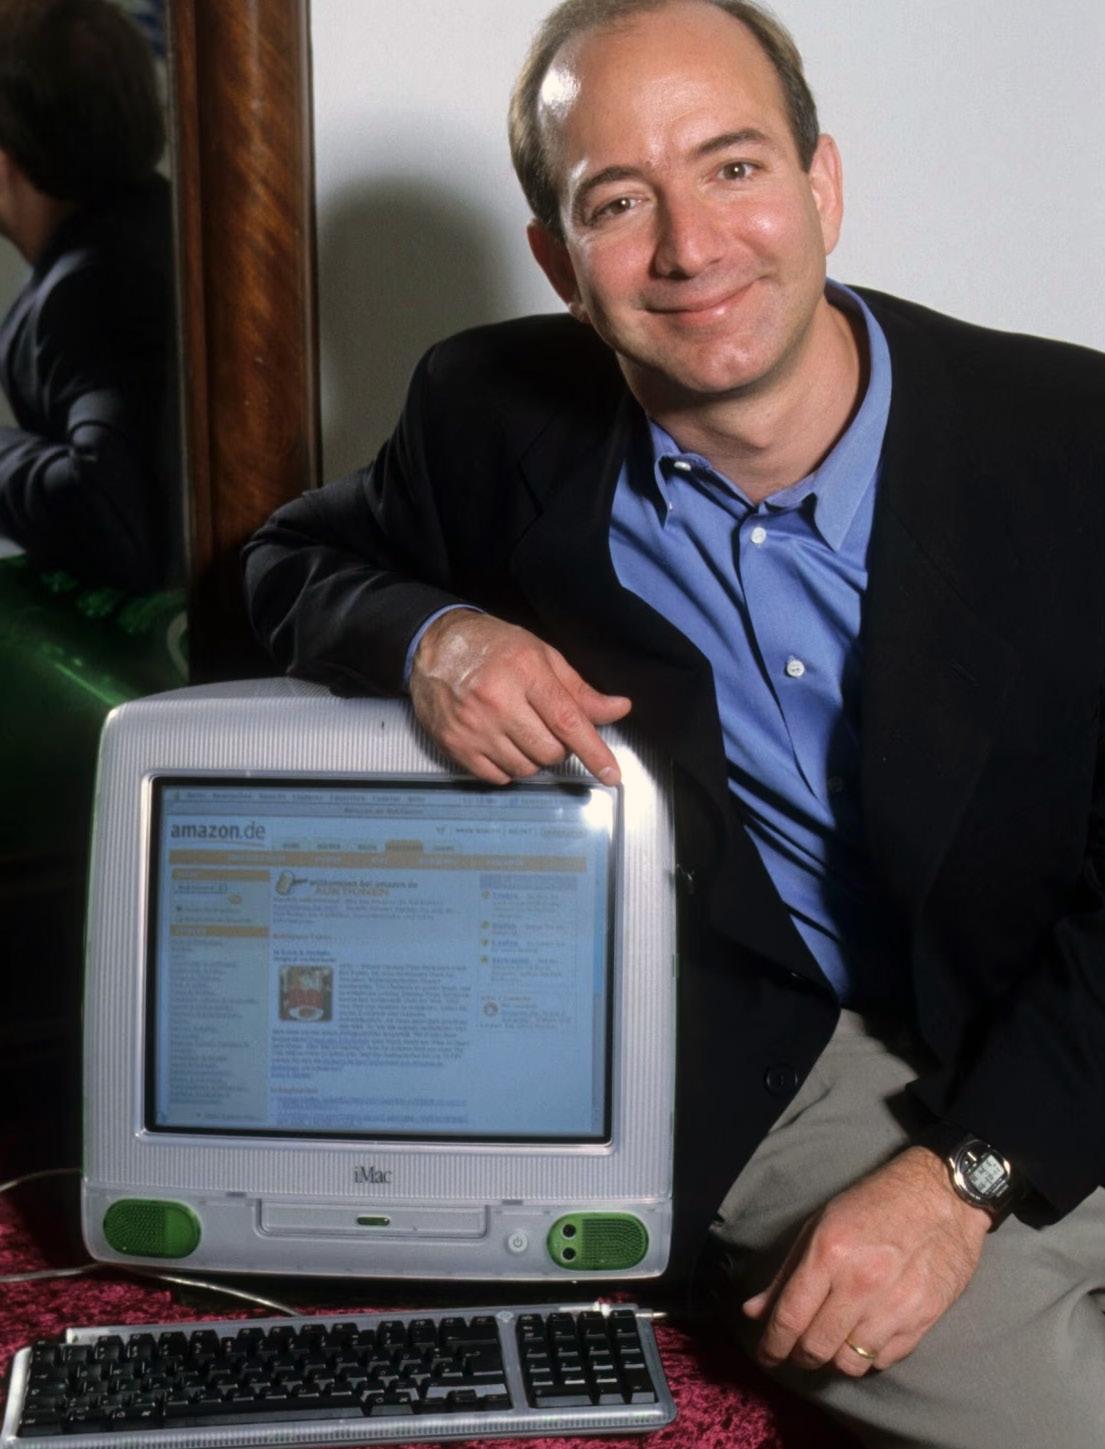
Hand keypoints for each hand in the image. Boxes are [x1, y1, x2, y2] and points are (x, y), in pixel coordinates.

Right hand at [409, 610, 631, 784]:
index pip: (568, 721)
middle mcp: (497, 700)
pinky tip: (502, 744)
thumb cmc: (492, 646)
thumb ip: (579, 689)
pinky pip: (497, 777)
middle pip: (550, 751)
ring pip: (526, 768)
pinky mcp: (454, 744)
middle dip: (559, 746)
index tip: (611, 774)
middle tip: (545, 726)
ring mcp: (473, 725)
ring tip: (521, 731)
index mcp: (524, 671)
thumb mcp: (541, 655)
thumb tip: (619, 709)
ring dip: (533, 758)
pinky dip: (508, 768)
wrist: (433, 645)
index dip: (594, 751)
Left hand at [742, 1147, 990, 1375]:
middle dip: (798, 1356)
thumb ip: (787, 1272)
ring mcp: (894, 1306)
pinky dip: (867, 1356)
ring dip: (833, 1359)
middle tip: (795, 1351)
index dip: (771, 1344)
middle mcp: (860, 1284)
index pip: (789, 1317)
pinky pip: (883, 1361)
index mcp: (829, 1253)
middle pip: (816, 1347)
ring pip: (849, 1363)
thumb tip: (752, 1311)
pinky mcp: (922, 1321)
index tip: (765, 1355)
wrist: (943, 1196)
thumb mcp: (821, 1224)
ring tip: (831, 1342)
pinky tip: (863, 1337)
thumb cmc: (875, 1203)